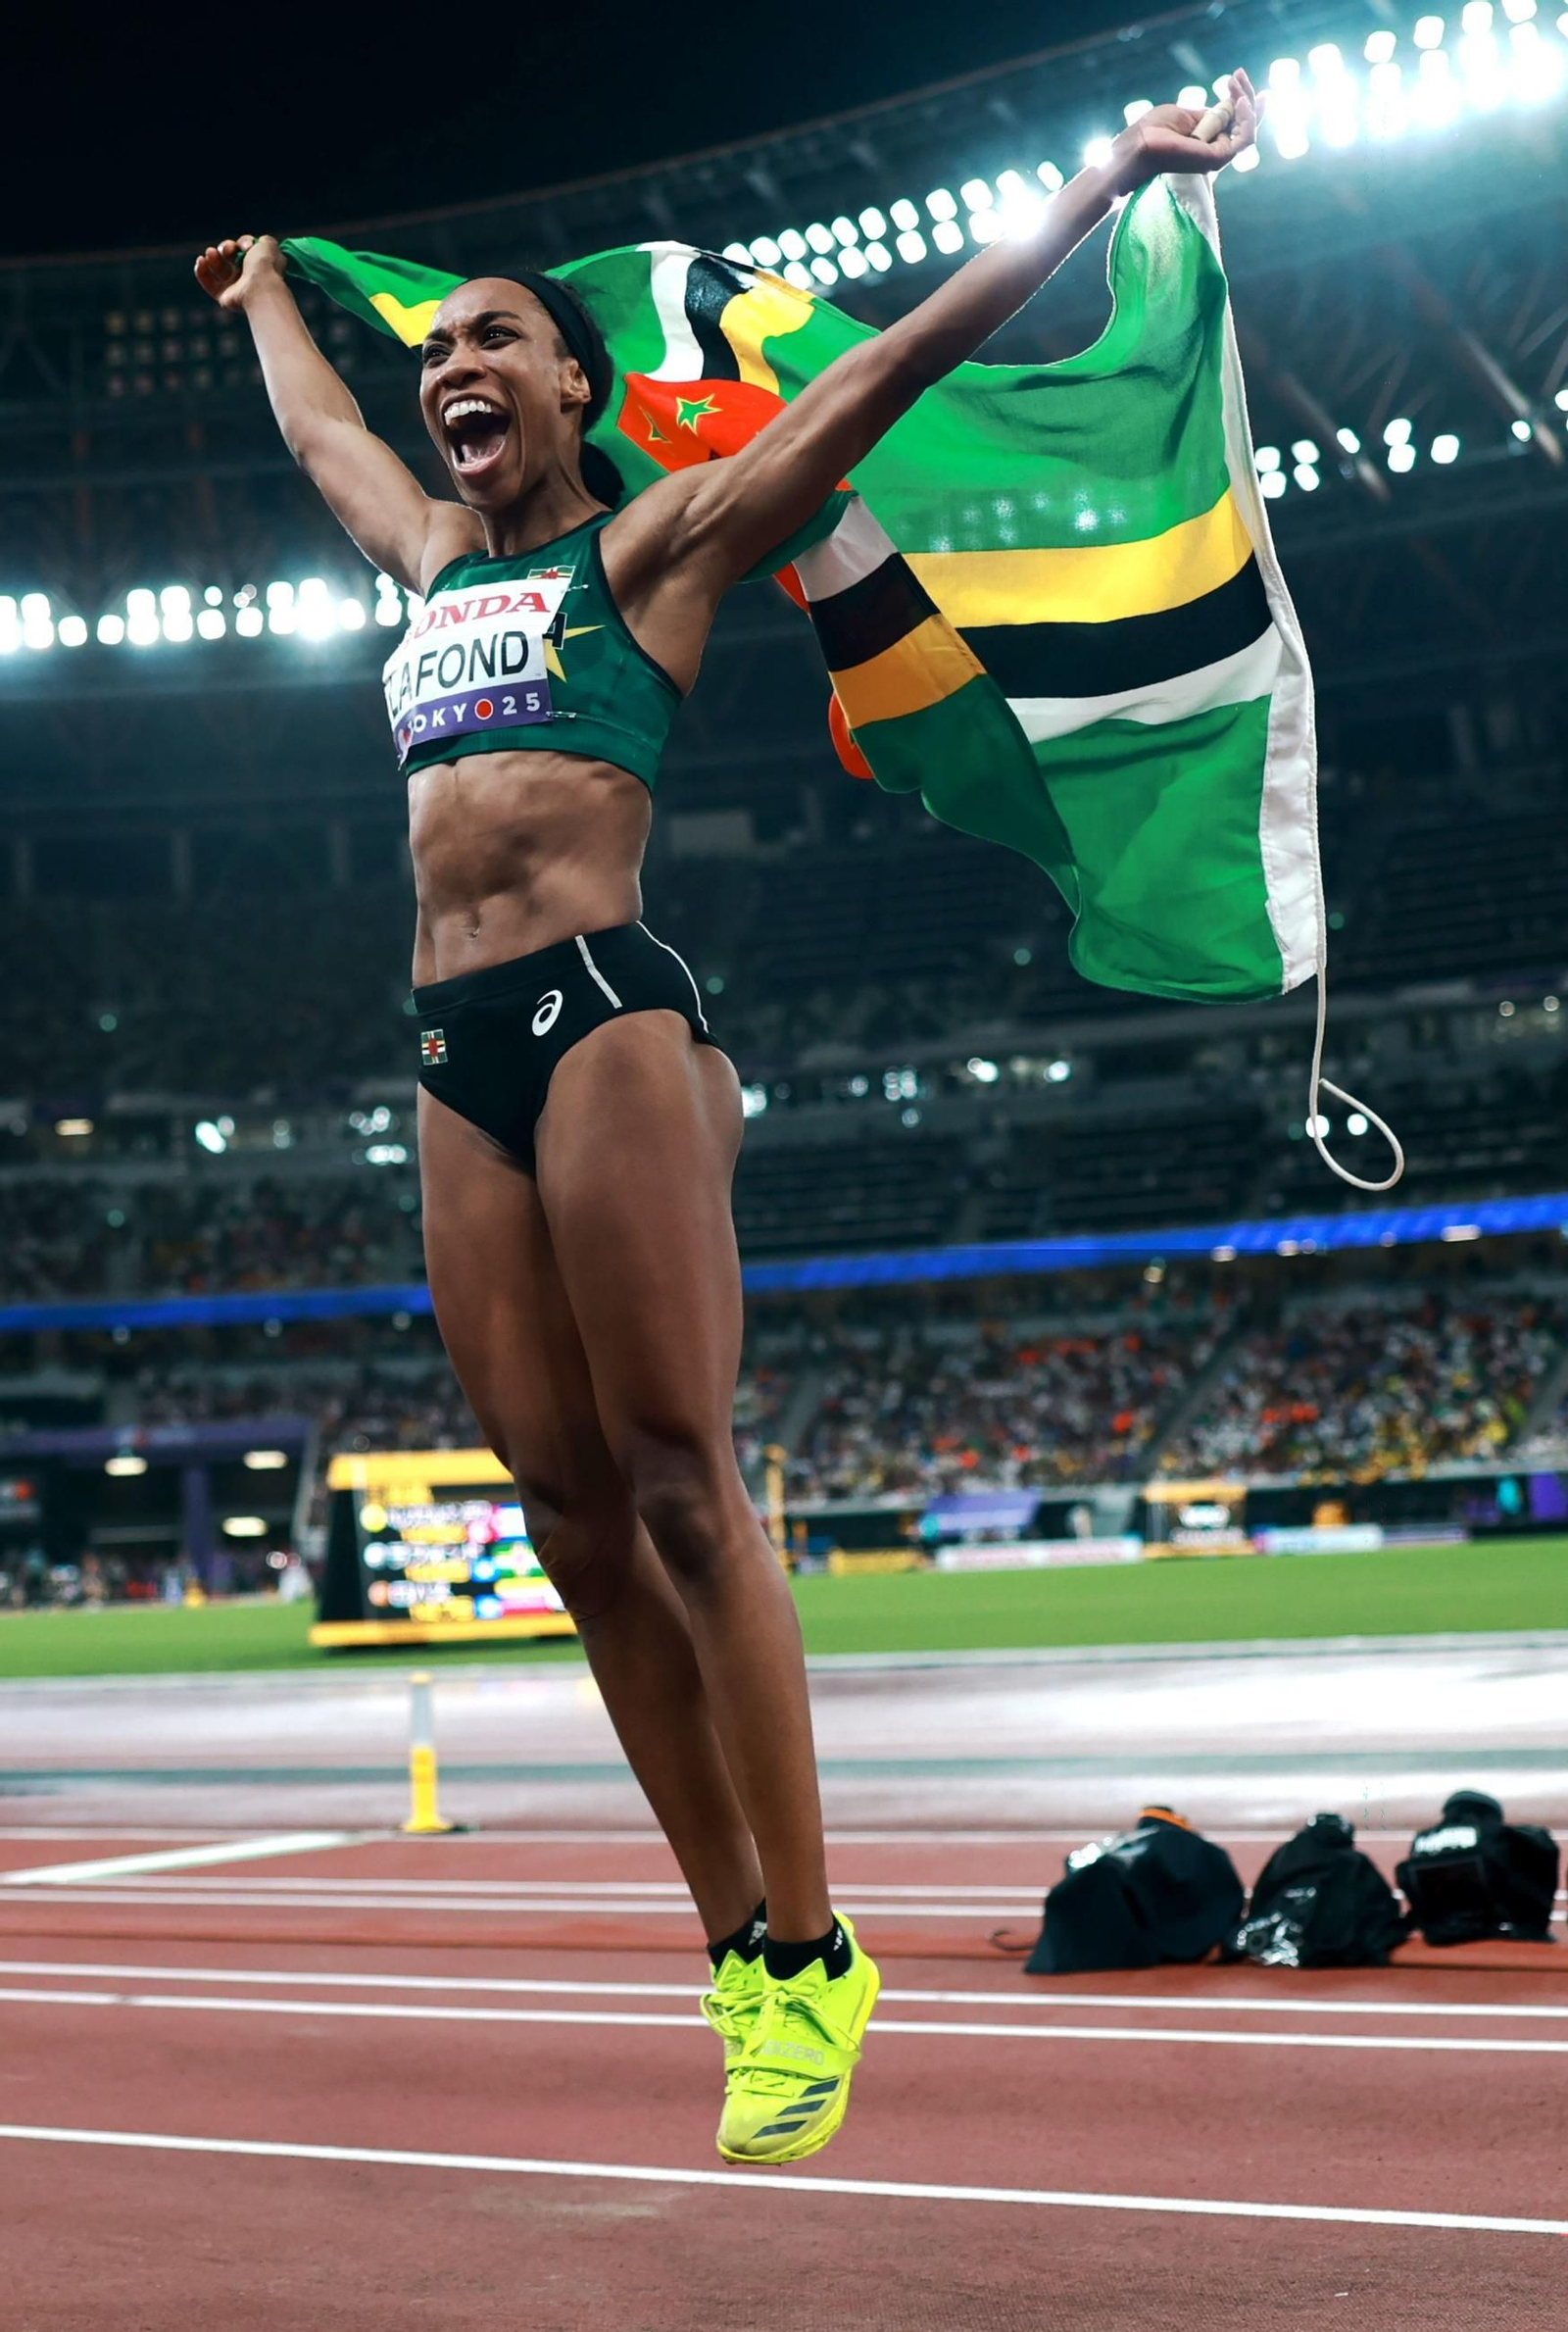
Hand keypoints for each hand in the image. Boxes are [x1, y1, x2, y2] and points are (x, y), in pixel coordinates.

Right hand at [193, 233, 285, 311]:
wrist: (260, 288)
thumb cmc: (265, 266)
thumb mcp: (268, 245)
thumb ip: (264, 241)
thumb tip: (254, 244)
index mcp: (260, 264)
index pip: (245, 248)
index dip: (243, 243)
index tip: (245, 246)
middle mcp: (248, 276)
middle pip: (230, 257)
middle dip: (224, 248)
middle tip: (226, 251)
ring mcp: (236, 287)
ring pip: (218, 269)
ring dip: (212, 257)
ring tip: (210, 253)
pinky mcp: (224, 297)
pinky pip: (209, 283)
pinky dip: (202, 271)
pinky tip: (200, 261)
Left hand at [1102, 70, 1260, 195]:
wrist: (1139, 145)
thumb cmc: (1153, 130)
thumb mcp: (1186, 115)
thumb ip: (1209, 114)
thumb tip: (1228, 105)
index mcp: (1208, 142)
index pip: (1236, 123)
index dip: (1243, 101)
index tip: (1239, 76)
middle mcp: (1216, 151)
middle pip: (1246, 126)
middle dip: (1247, 97)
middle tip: (1238, 74)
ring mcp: (1218, 156)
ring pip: (1248, 131)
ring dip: (1246, 103)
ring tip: (1235, 83)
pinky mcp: (1218, 159)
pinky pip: (1244, 138)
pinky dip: (1247, 118)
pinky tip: (1239, 101)